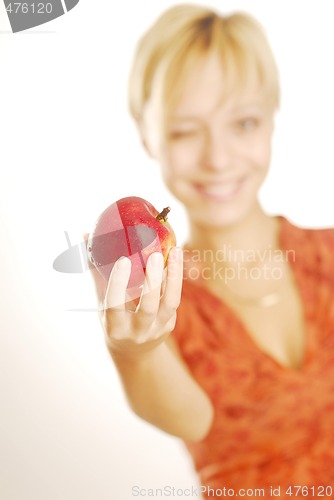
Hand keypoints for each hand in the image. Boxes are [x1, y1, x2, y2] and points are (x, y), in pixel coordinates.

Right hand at [83, 234, 182, 357]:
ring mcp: (157, 329)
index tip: (123, 259)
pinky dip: (175, 278)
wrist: (133, 350)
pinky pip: (175, 298)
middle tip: (154, 255)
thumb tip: (85, 236)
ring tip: (174, 251)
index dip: (118, 283)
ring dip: (174, 276)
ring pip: (170, 303)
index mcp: (114, 327)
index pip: (115, 305)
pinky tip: (174, 259)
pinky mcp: (170, 323)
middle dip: (152, 281)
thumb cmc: (113, 319)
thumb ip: (96, 272)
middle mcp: (137, 331)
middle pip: (148, 307)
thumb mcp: (101, 302)